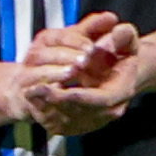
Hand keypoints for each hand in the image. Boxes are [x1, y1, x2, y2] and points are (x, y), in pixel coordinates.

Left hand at [15, 12, 147, 133]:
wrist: (117, 72)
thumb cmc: (120, 53)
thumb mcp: (126, 39)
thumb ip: (123, 34)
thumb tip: (116, 30)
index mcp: (122, 91)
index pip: (102, 100)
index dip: (81, 95)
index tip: (61, 85)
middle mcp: (110, 111)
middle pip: (80, 113)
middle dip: (57, 101)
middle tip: (34, 89)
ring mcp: (93, 121)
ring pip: (67, 121)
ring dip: (46, 108)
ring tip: (29, 92)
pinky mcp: (78, 126)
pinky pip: (58, 125)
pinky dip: (44, 113)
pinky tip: (33, 99)